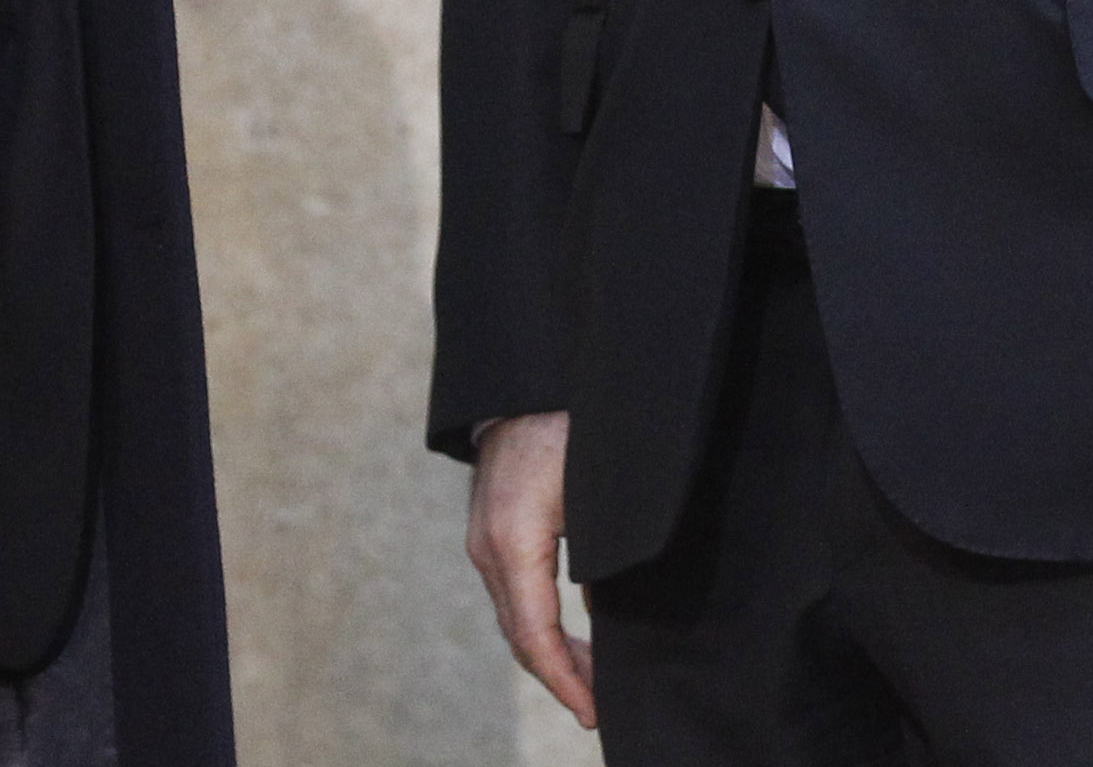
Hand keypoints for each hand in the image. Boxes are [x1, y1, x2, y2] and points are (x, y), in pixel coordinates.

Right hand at [466, 409, 595, 728]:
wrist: (526, 380)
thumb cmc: (569, 428)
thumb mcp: (596, 496)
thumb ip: (602, 559)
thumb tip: (609, 613)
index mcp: (514, 543)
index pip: (536, 635)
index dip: (564, 681)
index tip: (592, 712)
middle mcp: (488, 549)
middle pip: (520, 636)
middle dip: (560, 676)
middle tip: (599, 705)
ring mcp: (483, 542)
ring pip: (514, 618)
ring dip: (549, 653)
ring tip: (590, 678)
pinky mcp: (490, 532)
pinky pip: (512, 595)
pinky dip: (538, 625)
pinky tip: (568, 636)